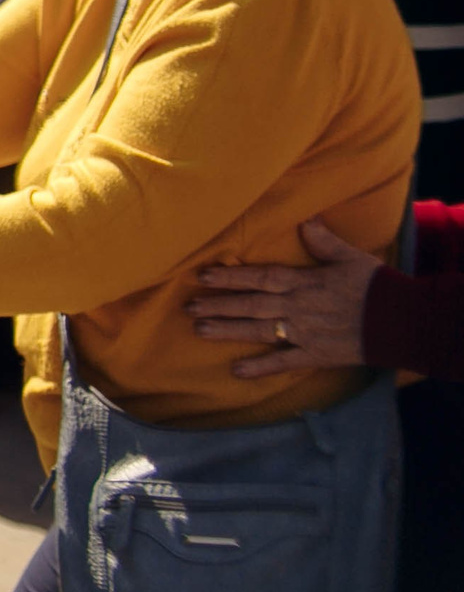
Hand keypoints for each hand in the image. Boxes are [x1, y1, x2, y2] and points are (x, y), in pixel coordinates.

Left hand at [188, 219, 379, 375]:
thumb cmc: (376, 286)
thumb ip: (324, 241)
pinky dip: (260, 368)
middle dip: (219, 305)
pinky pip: (284, 362)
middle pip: (252, 305)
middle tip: (188, 307)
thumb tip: (305, 219)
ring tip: (199, 330)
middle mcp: (298, 308)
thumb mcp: (350, 258)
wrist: (404, 322)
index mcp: (304, 283)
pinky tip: (236, 371)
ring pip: (260, 331)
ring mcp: (305, 333)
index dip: (230, 277)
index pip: (259, 278)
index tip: (202, 276)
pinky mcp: (316, 355)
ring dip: (229, 331)